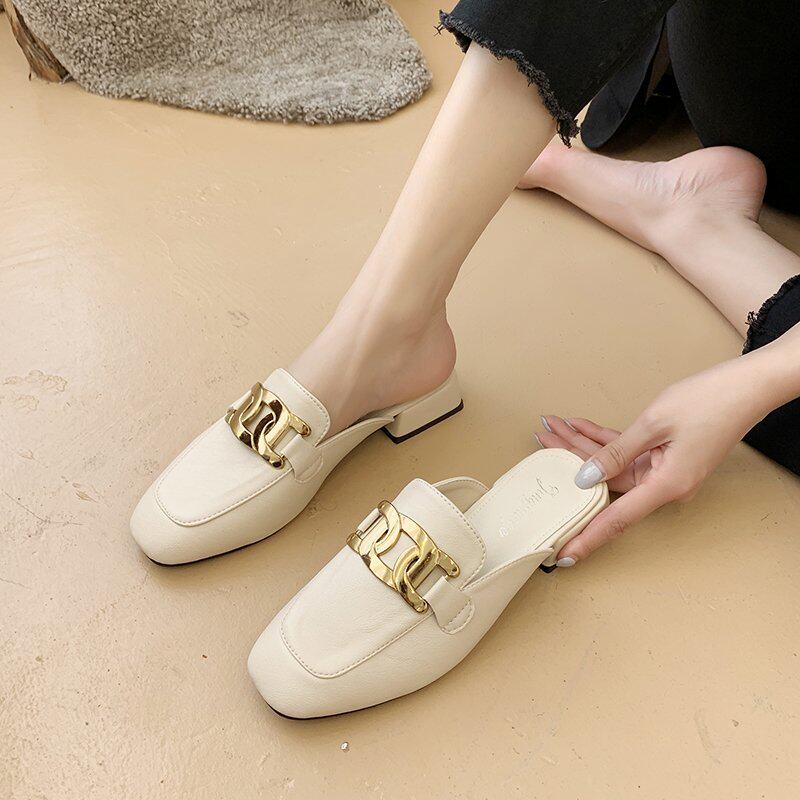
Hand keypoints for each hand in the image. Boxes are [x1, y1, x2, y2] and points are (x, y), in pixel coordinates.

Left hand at [537, 358, 771, 565]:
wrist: (748, 387)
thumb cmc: (709, 402)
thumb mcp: (653, 425)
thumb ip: (616, 452)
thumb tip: (585, 477)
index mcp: (664, 485)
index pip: (616, 519)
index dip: (587, 538)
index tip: (564, 555)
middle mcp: (663, 484)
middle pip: (605, 484)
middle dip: (570, 462)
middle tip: (540, 444)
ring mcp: (663, 470)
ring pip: (611, 464)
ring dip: (583, 445)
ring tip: (552, 428)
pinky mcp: (664, 455)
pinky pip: (626, 452)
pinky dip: (604, 439)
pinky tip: (578, 425)